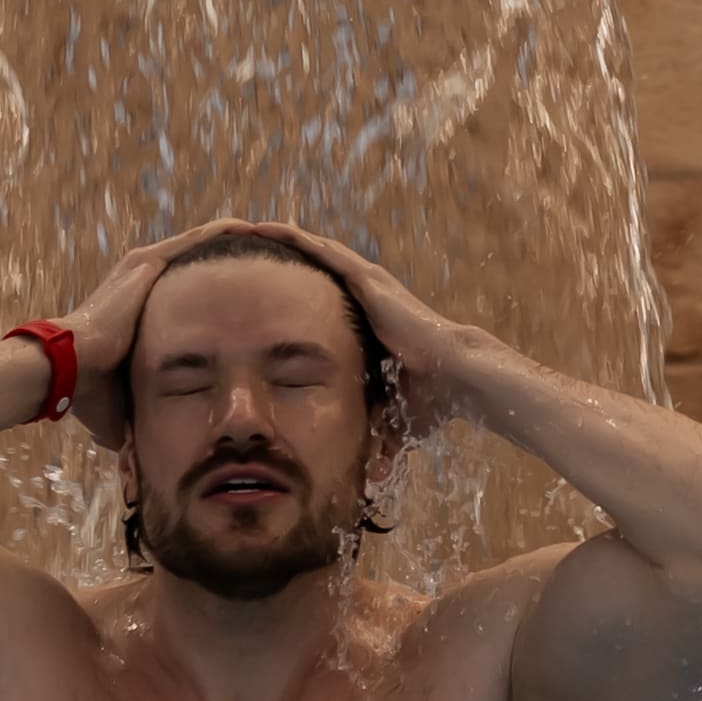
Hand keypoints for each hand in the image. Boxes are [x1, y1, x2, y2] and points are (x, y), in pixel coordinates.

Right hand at [55, 219, 239, 449]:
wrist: (68, 369)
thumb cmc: (90, 390)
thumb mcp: (121, 405)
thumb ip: (134, 418)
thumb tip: (136, 452)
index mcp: (135, 311)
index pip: (182, 298)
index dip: (210, 297)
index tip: (238, 302)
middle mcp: (139, 284)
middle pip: (193, 267)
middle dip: (225, 266)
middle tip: (262, 265)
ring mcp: (142, 270)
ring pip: (197, 247)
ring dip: (230, 242)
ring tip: (266, 237)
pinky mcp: (147, 263)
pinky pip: (196, 239)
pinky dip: (223, 232)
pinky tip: (253, 227)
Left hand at [260, 220, 486, 438]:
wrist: (455, 375)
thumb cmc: (431, 395)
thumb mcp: (393, 414)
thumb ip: (381, 434)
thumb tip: (376, 473)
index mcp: (370, 324)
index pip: (325, 305)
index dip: (297, 298)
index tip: (267, 295)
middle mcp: (367, 298)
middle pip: (316, 273)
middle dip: (284, 263)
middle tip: (248, 253)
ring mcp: (366, 284)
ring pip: (315, 253)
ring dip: (282, 240)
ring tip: (246, 228)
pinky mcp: (365, 279)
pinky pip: (320, 251)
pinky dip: (292, 237)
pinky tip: (265, 227)